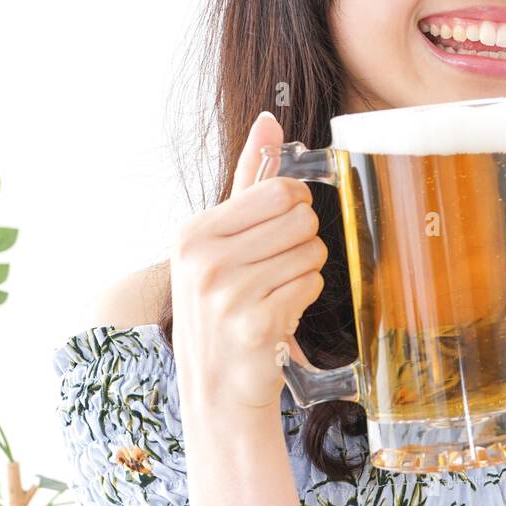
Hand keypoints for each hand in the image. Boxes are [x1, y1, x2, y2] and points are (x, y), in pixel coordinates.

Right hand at [169, 111, 326, 416]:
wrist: (217, 385)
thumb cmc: (224, 303)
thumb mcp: (224, 238)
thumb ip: (249, 178)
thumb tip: (269, 120)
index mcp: (193, 233)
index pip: (279, 191)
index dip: (293, 208)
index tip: (277, 230)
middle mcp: (203, 261)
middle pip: (302, 219)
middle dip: (301, 243)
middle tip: (275, 269)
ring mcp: (227, 295)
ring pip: (312, 253)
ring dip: (304, 273)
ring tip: (274, 293)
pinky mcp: (254, 325)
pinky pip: (311, 286)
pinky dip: (304, 299)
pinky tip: (277, 314)